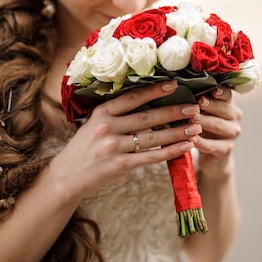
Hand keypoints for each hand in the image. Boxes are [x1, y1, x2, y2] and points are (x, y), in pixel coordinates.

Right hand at [51, 81, 202, 197]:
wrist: (66, 176)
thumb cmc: (84, 149)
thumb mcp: (93, 124)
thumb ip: (115, 116)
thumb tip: (149, 106)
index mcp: (101, 113)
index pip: (133, 98)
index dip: (155, 90)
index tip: (174, 84)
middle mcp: (107, 127)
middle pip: (147, 117)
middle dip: (174, 111)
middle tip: (194, 108)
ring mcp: (114, 147)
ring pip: (153, 137)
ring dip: (177, 132)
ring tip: (195, 127)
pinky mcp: (120, 165)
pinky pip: (151, 157)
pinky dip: (170, 152)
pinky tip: (185, 147)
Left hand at [192, 86, 242, 178]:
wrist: (211, 155)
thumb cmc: (202, 127)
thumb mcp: (202, 112)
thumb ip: (197, 101)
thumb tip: (180, 87)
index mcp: (228, 103)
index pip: (227, 94)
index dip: (221, 92)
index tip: (213, 90)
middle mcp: (234, 116)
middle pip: (224, 108)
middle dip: (210, 105)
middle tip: (198, 102)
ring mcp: (232, 133)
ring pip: (218, 125)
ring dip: (205, 122)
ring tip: (192, 119)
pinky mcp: (226, 149)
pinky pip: (213, 145)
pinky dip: (201, 142)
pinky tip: (191, 139)